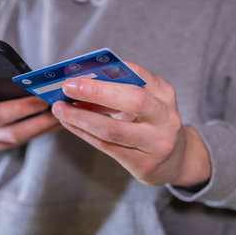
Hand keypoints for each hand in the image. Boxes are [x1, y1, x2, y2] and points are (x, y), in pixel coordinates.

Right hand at [0, 79, 60, 149]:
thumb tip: (31, 75)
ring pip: (14, 133)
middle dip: (23, 108)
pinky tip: (59, 121)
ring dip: (40, 123)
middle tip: (44, 100)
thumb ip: (2, 77)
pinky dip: (44, 130)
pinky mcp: (1, 145)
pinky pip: (24, 140)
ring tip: (58, 112)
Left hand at [51, 62, 210, 186]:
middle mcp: (166, 117)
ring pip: (113, 130)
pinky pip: (107, 147)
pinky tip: (69, 124)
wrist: (174, 160)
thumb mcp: (143, 103)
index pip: (138, 74)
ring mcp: (158, 143)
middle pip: (132, 100)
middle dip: (96, 92)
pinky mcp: (144, 164)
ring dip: (81, 118)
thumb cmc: (149, 123)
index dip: (108, 71)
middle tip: (67, 87)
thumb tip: (78, 83)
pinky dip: (84, 133)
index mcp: (165, 94)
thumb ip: (118, 91)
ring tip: (60, 109)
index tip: (80, 70)